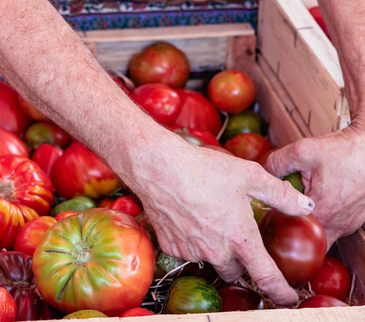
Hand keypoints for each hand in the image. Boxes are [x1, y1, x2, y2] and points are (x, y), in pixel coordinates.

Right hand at [124, 136, 313, 304]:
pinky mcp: (170, 245)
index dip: (280, 291)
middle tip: (237, 236)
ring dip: (214, 249)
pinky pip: (187, 251)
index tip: (287, 297)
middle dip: (240, 260)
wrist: (158, 167)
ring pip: (210, 260)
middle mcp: (216, 251)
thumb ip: (280, 195)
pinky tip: (189, 218)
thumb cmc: (204, 169)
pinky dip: (191, 241)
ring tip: (210, 221)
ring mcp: (191, 250)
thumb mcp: (249, 176)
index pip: (266, 277)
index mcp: (241, 238)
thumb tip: (306, 206)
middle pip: (235, 271)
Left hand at [265, 122, 364, 246]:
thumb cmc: (342, 150)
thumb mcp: (302, 151)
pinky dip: (320, 223)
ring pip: (321, 239)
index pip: (292, 236)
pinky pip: (332, 229)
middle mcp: (337, 225)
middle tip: (273, 225)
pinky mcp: (354, 220)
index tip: (261, 223)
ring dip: (305, 230)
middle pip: (307, 244)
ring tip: (289, 216)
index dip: (274, 231)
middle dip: (289, 237)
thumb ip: (275, 163)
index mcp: (321, 212)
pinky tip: (309, 208)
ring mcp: (348, 225)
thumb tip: (258, 172)